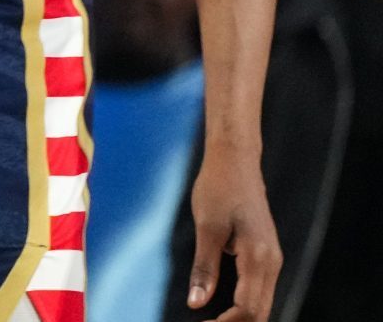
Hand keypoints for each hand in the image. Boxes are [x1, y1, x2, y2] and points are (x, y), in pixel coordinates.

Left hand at [184, 147, 280, 319]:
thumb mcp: (207, 228)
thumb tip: (196, 304)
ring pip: (262, 302)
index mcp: (258, 257)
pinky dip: (244, 304)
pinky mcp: (265, 254)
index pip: (248, 308)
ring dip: (241, 317)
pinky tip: (223, 308)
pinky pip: (259, 289)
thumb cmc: (218, 189)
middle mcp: (271, 262)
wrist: (235, 162)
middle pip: (260, 311)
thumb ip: (204, 268)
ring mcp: (271, 258)